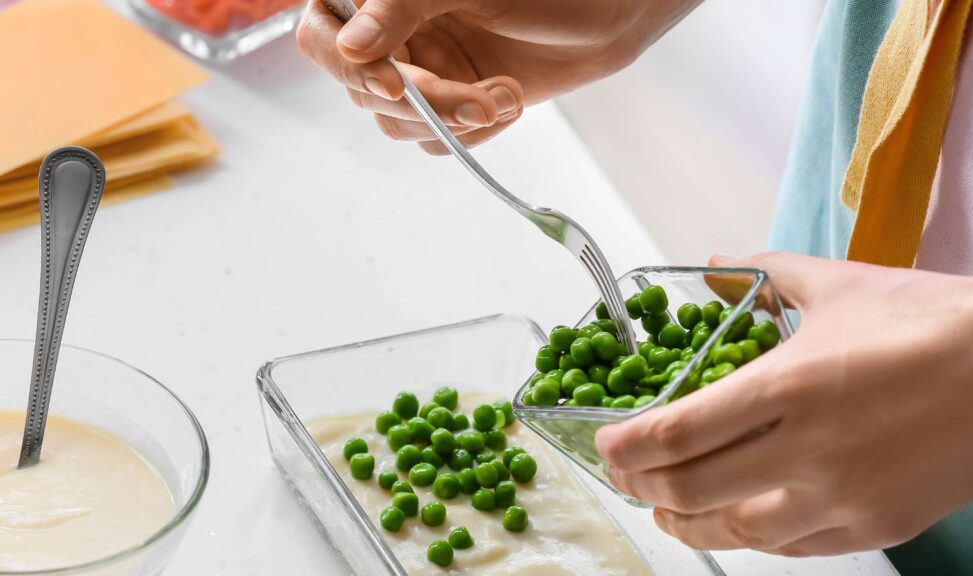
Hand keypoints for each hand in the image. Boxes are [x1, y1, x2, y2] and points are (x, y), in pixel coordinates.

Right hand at [296, 0, 697, 153]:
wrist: (609, 15)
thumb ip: (403, 8)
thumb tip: (350, 45)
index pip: (320, 31)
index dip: (346, 66)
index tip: (393, 84)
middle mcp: (392, 32)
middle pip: (361, 89)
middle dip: (424, 103)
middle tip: (475, 100)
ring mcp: (421, 69)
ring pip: (396, 123)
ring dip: (450, 121)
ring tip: (502, 95)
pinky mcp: (451, 102)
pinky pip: (434, 140)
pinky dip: (472, 133)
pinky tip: (507, 101)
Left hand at [596, 253, 972, 555]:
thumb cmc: (928, 317)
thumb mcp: (836, 283)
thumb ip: (761, 273)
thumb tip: (708, 264)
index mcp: (788, 385)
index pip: (677, 433)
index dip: (626, 448)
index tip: (604, 447)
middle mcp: (808, 450)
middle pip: (692, 489)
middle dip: (644, 487)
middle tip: (627, 477)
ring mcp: (844, 497)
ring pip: (738, 532)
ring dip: (688, 524)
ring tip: (667, 512)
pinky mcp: (878, 526)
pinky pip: (795, 549)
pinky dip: (753, 537)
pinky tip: (738, 522)